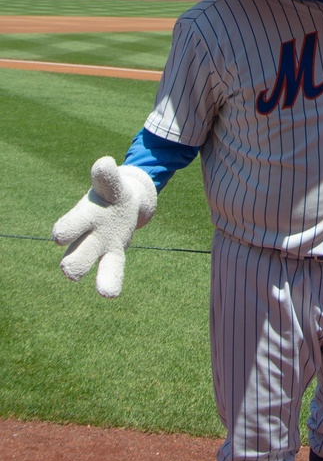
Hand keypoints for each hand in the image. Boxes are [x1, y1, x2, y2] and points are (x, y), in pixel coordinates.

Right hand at [52, 158, 157, 297]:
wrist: (125, 200)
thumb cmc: (110, 193)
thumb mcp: (108, 183)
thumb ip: (105, 176)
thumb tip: (105, 165)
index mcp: (81, 218)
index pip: (68, 227)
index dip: (66, 231)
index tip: (60, 236)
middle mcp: (88, 235)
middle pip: (78, 253)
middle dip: (74, 262)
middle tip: (69, 271)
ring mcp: (102, 245)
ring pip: (96, 266)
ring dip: (101, 279)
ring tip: (106, 293)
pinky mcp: (115, 253)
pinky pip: (113, 268)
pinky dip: (109, 281)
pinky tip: (108, 295)